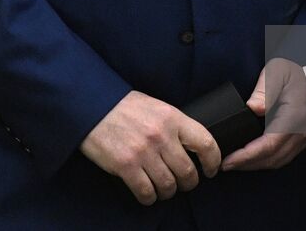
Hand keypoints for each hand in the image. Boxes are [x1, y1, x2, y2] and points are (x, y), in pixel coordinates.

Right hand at [80, 91, 219, 204]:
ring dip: (168, 192)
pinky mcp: (126, 165)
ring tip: (164, 189)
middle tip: (183, 184)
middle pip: (188, 171)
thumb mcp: (156, 107)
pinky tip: (148, 194)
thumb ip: (174, 125)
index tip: (211, 170)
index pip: (205, 143)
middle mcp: (161, 135)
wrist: (92, 106)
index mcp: (172, 117)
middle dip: (188, 183)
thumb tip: (190, 146)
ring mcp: (143, 152)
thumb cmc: (124, 107)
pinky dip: (149, 198)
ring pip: (168, 185)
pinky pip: (146, 192)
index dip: (213, 161)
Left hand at [223, 59, 305, 170]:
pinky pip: (287, 155)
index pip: (269, 145)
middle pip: (273, 158)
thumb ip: (264, 90)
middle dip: (248, 164)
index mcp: (296, 115)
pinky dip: (269, 159)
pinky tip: (255, 157)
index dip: (247, 156)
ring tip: (236, 164)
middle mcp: (305, 130)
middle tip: (226, 165)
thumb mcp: (277, 71)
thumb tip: (252, 108)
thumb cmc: (297, 68)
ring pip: (281, 160)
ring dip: (257, 165)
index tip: (228, 161)